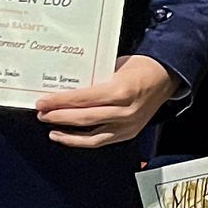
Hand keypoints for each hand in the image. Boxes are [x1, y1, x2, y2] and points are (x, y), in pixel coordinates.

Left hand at [34, 53, 178, 149]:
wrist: (165, 77)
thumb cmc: (139, 68)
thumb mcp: (114, 66)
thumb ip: (93, 80)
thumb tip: (66, 87)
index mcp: (120, 90)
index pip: (83, 99)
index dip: (60, 102)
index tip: (42, 101)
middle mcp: (124, 111)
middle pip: (84, 118)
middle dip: (59, 117)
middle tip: (41, 113)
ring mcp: (128, 125)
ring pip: (91, 136)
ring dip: (68, 134)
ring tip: (51, 129)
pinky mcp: (128, 133)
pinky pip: (101, 141)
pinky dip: (83, 141)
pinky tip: (69, 137)